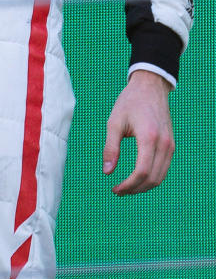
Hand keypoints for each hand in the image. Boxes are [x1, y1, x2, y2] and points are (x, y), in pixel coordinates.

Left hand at [102, 71, 174, 194]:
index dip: (129, 185)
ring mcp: (170, 145)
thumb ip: (110, 147)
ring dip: (144, 186)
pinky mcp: (171, 145)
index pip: (142, 172)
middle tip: (118, 190)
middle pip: (153, 179)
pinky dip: (152, 178)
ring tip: (126, 187)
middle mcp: (163, 144)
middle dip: (135, 189)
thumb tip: (107, 172)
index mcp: (149, 137)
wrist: (150, 87)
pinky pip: (164, 169)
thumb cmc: (130, 102)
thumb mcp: (114, 122)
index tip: (115, 189)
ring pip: (160, 177)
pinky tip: (137, 177)